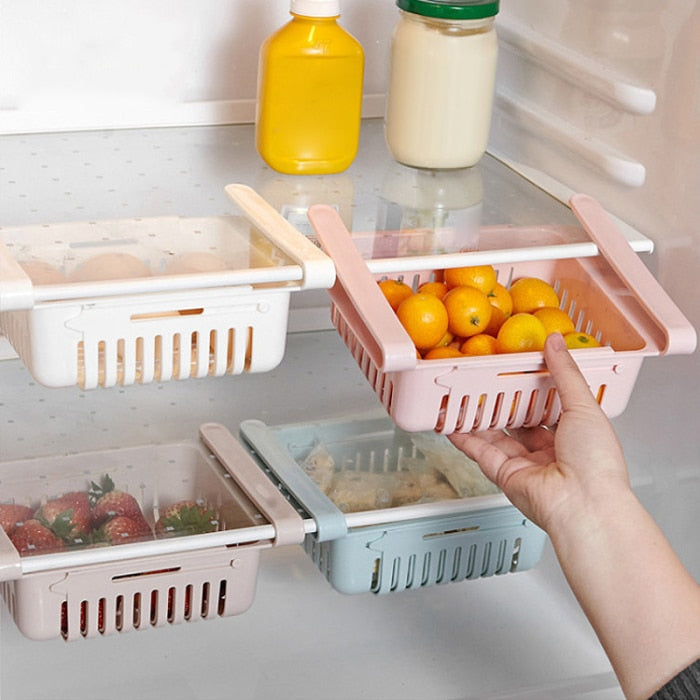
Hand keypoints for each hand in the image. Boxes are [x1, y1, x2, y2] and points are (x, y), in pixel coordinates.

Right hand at [449, 332, 629, 532]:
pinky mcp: (505, 475)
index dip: (532, 390)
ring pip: (495, 436)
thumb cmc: (597, 464)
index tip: (517, 370)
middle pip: (519, 423)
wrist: (584, 504)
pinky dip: (463, 437)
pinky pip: (480, 452)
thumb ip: (565, 373)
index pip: (548, 408)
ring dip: (477, 418)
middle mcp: (549, 452)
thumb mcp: (584, 406)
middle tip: (484, 381)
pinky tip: (451, 422)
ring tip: (461, 396)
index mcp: (573, 436)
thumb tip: (555, 344)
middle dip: (502, 404)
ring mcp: (525, 464)